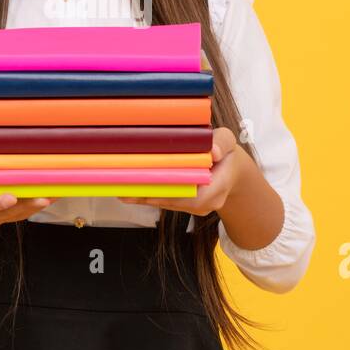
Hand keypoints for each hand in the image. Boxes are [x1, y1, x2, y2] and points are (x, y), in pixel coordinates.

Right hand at [0, 89, 56, 228]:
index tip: (11, 197)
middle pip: (5, 213)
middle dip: (27, 204)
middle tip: (46, 195)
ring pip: (17, 215)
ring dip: (37, 204)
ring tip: (57, 192)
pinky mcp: (1, 219)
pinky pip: (21, 214)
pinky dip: (36, 204)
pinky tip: (54, 193)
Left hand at [120, 127, 244, 214]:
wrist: (230, 172)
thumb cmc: (226, 154)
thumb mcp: (228, 141)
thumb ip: (222, 142)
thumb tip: (213, 150)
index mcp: (219, 188)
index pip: (193, 196)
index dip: (170, 190)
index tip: (149, 185)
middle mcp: (205, 203)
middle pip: (173, 200)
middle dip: (149, 192)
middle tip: (124, 183)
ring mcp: (192, 208)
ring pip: (165, 203)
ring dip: (143, 195)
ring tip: (118, 186)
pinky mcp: (181, 206)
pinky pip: (162, 202)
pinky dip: (144, 196)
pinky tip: (125, 191)